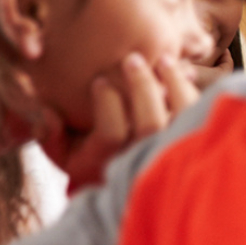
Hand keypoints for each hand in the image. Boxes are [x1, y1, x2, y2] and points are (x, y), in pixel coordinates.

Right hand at [38, 51, 196, 191]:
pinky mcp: (193, 140)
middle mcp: (141, 160)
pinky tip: (180, 69)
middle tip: (131, 59)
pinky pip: (199, 114)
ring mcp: (171, 152)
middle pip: (150, 124)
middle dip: (141, 86)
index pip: (112, 133)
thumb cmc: (88, 161)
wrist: (124, 185)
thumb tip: (46, 111)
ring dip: (173, 84)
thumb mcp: (60, 154)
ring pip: (182, 118)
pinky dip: (191, 90)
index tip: (99, 80)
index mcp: (106, 164)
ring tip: (163, 60)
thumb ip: (49, 134)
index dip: (106, 103)